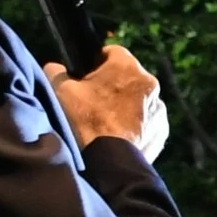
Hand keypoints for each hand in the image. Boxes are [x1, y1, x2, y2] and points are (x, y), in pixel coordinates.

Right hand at [48, 44, 168, 161]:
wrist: (107, 164)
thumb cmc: (84, 123)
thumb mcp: (61, 91)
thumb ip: (56, 72)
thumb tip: (55, 68)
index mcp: (127, 67)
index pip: (112, 52)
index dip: (97, 62)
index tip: (87, 75)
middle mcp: (150, 84)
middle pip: (128, 77)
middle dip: (112, 85)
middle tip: (93, 102)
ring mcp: (159, 109)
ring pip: (139, 100)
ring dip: (126, 106)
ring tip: (105, 122)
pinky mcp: (161, 131)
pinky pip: (147, 122)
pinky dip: (135, 125)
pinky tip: (117, 136)